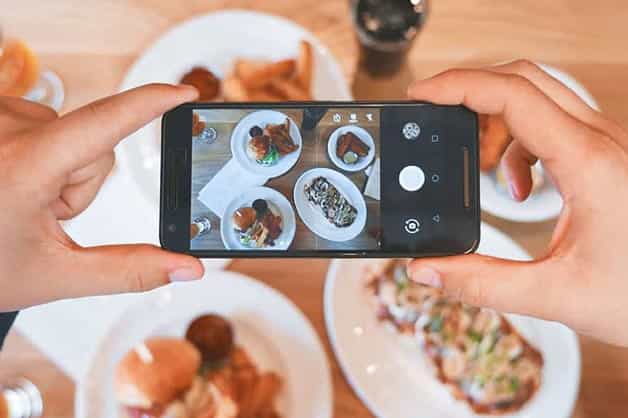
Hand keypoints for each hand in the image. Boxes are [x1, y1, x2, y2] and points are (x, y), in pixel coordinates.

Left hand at [0, 84, 203, 310]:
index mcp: (22, 167)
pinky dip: (41, 152)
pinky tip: (14, 177)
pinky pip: (44, 123)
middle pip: (94, 143)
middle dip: (83, 181)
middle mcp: (5, 129)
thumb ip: (129, 270)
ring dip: (61, 167)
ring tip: (23, 197)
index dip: (151, 104)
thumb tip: (185, 266)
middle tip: (44, 213)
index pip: (105, 123)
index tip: (184, 92)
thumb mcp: (57, 274)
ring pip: (71, 134)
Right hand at [407, 60, 627, 345]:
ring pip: (539, 97)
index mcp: (589, 164)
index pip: (513, 95)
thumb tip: (426, 270)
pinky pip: (553, 122)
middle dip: (470, 92)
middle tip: (435, 117)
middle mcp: (601, 142)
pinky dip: (519, 142)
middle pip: (523, 80)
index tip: (421, 95)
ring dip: (496, 121)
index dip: (459, 86)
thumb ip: (482, 283)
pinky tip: (519, 186)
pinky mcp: (606, 156)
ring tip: (481, 168)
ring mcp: (607, 145)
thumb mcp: (556, 296)